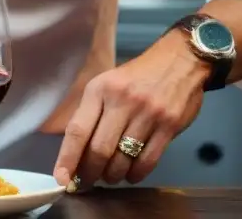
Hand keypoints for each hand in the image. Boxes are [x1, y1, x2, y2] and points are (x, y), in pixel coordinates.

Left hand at [53, 31, 208, 189]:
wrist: (180, 60)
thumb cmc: (137, 76)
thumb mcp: (107, 84)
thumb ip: (92, 113)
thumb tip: (75, 153)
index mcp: (100, 89)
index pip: (78, 130)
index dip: (67, 159)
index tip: (61, 179)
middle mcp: (121, 101)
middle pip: (99, 150)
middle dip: (90, 173)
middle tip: (87, 182)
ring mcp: (147, 113)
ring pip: (122, 160)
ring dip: (113, 175)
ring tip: (111, 176)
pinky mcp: (169, 125)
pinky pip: (147, 161)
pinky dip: (135, 174)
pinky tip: (131, 174)